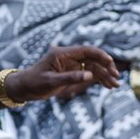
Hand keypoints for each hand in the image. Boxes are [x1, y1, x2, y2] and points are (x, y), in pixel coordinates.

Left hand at [6, 45, 120, 101]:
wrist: (24, 88)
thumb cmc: (34, 83)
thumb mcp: (51, 82)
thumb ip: (70, 78)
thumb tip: (90, 75)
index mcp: (62, 53)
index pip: (86, 50)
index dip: (100, 55)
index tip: (110, 62)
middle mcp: (69, 57)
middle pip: (92, 58)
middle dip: (106, 67)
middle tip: (115, 78)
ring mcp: (71, 64)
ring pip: (93, 67)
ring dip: (104, 75)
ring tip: (115, 85)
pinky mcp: (72, 72)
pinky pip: (88, 73)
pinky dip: (98, 79)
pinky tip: (107, 86)